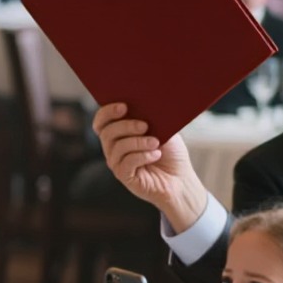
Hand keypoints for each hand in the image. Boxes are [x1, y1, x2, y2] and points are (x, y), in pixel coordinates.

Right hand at [92, 104, 207, 233]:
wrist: (180, 178)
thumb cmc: (171, 153)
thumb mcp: (162, 129)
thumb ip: (150, 118)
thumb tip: (144, 104)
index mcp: (118, 134)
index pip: (101, 122)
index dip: (107, 113)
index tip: (123, 106)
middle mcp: (113, 149)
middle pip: (106, 133)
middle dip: (125, 126)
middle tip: (145, 125)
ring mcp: (117, 163)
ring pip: (118, 147)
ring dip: (138, 142)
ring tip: (156, 142)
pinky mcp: (124, 177)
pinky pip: (126, 162)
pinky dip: (143, 156)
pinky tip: (156, 154)